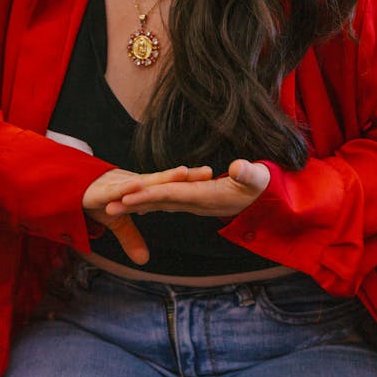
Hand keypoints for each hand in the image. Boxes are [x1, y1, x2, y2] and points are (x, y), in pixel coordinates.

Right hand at [81, 165, 212, 264]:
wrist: (68, 190)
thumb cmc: (96, 201)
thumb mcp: (116, 222)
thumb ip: (131, 238)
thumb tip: (143, 261)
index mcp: (140, 188)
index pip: (168, 185)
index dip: (188, 183)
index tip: (210, 178)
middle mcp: (133, 183)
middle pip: (163, 180)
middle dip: (184, 177)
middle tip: (207, 172)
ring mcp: (118, 185)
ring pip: (145, 181)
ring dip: (163, 178)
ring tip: (183, 173)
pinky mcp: (102, 191)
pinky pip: (117, 188)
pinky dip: (127, 187)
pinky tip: (139, 183)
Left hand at [106, 159, 269, 218]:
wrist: (271, 203)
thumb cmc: (266, 187)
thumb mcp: (260, 177)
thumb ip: (250, 173)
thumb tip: (239, 169)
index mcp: (205, 196)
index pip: (171, 196)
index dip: (148, 196)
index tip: (125, 198)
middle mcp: (196, 202)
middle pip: (158, 203)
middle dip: (133, 205)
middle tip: (105, 207)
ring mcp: (196, 203)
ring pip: (161, 204)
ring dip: (138, 206)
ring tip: (113, 207)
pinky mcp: (197, 200)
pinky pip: (168, 203)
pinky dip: (151, 203)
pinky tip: (138, 204)